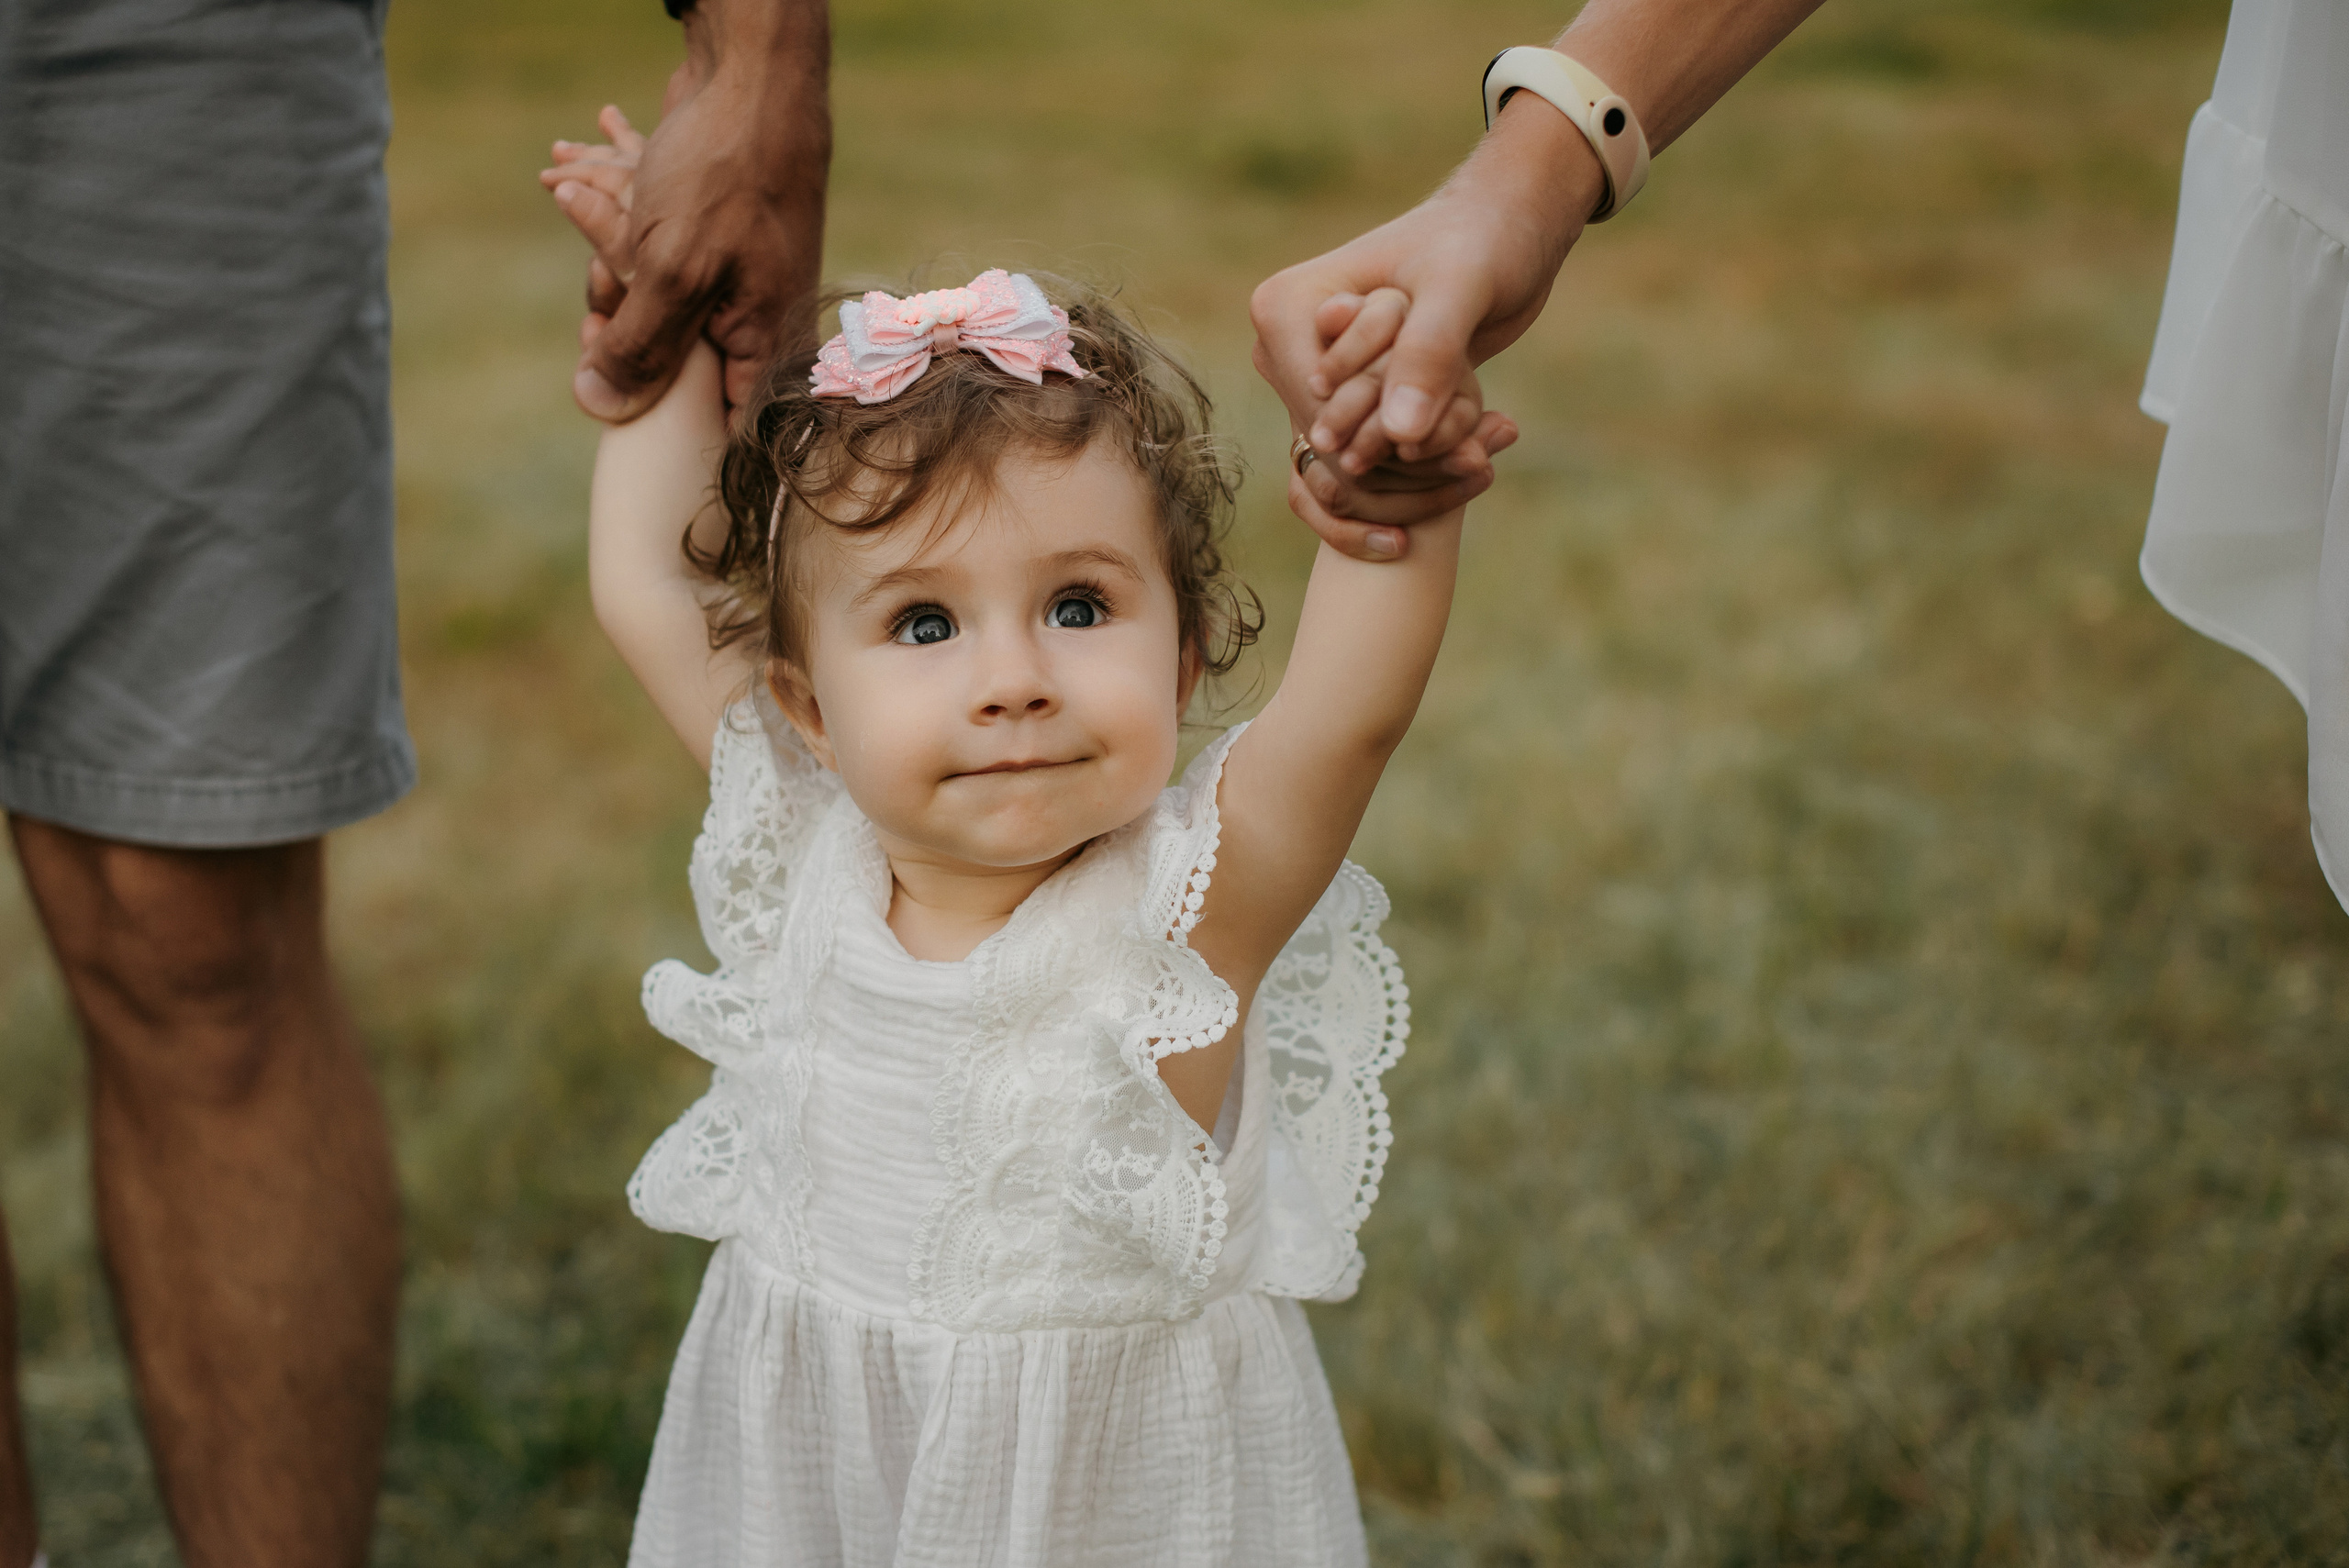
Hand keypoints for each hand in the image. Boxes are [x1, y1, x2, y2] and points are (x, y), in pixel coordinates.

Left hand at [538, 0, 828, 420]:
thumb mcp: (672, 270)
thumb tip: (598, 407)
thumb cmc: (726, 172)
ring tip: (566, 184)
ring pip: (648, 290)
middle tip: (592, 268)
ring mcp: (737, 277)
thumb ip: (639, 343)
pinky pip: (652, 244)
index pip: (705, 416)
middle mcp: (755, 319)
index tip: (602, 371)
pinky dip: (608, 212)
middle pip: (664, 350)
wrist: (758, 73)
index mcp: (761, 344)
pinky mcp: (716, 236)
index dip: (646, 402)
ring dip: (599, 243)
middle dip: (610, 304)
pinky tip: (566, 169)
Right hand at [1251, 94, 1599, 553]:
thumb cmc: (1481, 239)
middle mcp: (1282, 350)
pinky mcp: (1349, 398)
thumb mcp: (1460, 288)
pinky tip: (1483, 450)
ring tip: (1491, 449)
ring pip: (1354, 469)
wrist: (1504, 228)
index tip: (1465, 436)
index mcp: (1282, 311)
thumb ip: (1428, 353)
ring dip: (1425, 475)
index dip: (1390, 440)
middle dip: (1412, 465)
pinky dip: (1427, 470)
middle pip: (1332, 452)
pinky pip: (1373, 463)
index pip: (1321, 415)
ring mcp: (1312, 378)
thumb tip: (1400, 434)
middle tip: (1487, 452)